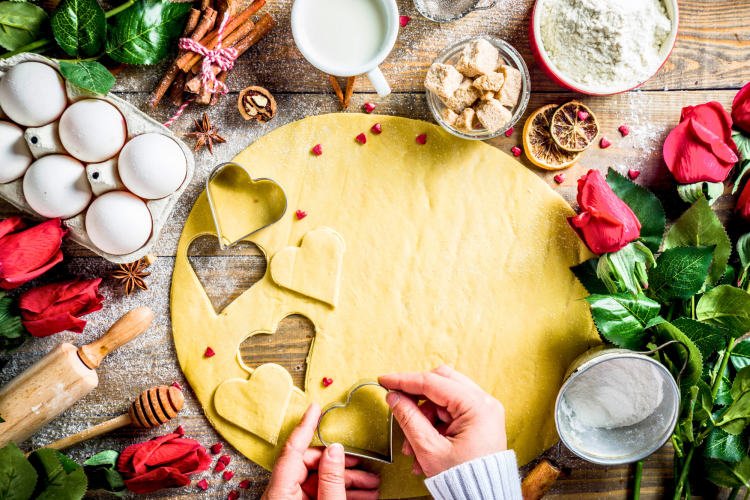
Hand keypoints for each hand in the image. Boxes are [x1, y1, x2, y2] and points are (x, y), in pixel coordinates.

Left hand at [261, 402, 380, 499]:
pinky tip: (362, 495)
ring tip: (371, 485)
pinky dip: (340, 491)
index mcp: (280, 491)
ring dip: (347, 480)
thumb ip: (332, 480)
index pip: (292, 449)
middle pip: (312, 464)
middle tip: (366, 466)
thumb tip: (335, 450)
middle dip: (343, 464)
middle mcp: (282, 494)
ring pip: (320, 479)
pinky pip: (320, 493)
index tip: (315, 407)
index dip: (306, 426)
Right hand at [378, 365, 506, 477]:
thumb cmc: (463, 479)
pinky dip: (434, 425)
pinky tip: (422, 449)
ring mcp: (484, 411)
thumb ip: (409, 418)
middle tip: (397, 404)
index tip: (384, 380)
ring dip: (423, 417)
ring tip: (410, 447)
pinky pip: (451, 413)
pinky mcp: (480, 421)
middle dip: (416, 397)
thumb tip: (394, 396)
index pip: (433, 382)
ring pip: (444, 399)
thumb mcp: (430, 449)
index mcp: (477, 406)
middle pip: (441, 382)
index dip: (405, 380)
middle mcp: (484, 402)